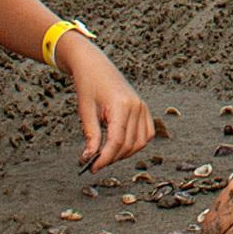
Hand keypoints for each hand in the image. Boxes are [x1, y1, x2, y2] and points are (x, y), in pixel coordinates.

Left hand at [70, 53, 154, 170]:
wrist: (94, 65)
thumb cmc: (88, 85)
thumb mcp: (85, 112)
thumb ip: (91, 137)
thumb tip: (89, 159)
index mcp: (121, 105)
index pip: (117, 141)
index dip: (105, 158)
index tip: (92, 168)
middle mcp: (137, 106)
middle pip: (129, 144)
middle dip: (112, 158)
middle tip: (95, 163)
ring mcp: (143, 106)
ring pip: (140, 142)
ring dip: (124, 153)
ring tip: (107, 154)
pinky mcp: (144, 108)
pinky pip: (147, 133)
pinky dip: (136, 143)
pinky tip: (121, 146)